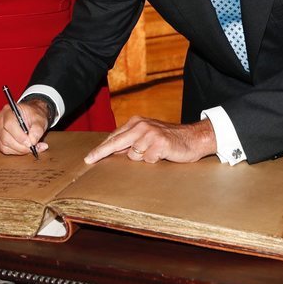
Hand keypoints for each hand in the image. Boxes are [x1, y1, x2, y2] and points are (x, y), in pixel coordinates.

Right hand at [0, 99, 49, 155]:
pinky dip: (16, 151)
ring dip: (19, 150)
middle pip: (5, 137)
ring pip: (4, 145)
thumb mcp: (40, 120)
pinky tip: (25, 148)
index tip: (30, 143)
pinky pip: (5, 149)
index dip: (19, 136)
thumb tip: (33, 141)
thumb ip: (37, 129)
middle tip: (33, 148)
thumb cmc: (34, 116)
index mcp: (8, 111)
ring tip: (32, 148)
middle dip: (20, 146)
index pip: (9, 124)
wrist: (30, 116)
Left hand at [84, 116, 216, 164]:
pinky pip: (148, 159)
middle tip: (89, 160)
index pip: (114, 137)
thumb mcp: (147, 136)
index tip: (89, 157)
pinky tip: (162, 155)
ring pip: (133, 155)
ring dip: (142, 159)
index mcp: (136, 123)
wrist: (193, 138)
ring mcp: (150, 134)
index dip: (101, 148)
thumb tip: (112, 152)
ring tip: (155, 153)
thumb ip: (131, 141)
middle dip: (101, 152)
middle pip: (116, 142)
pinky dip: (153, 161)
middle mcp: (141, 126)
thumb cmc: (168, 139)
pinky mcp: (160, 143)